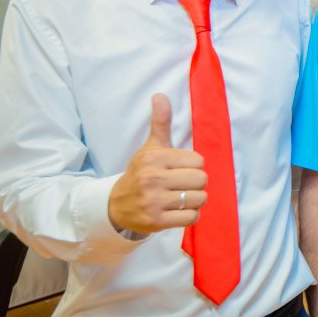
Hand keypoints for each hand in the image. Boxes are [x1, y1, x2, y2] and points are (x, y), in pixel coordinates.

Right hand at [107, 94, 207, 233]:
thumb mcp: (150, 147)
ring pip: (199, 199)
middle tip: (182, 185)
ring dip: (194, 200)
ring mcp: (154, 201)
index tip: (180, 169)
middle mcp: (153, 178)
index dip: (193, 166)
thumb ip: (160, 123)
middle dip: (196, 183)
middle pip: (201, 179)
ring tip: (180, 198)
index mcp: (155, 158)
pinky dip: (189, 215)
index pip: (198, 161)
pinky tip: (177, 211)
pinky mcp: (156, 221)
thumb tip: (160, 95)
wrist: (116, 204)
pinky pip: (192, 217)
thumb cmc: (140, 173)